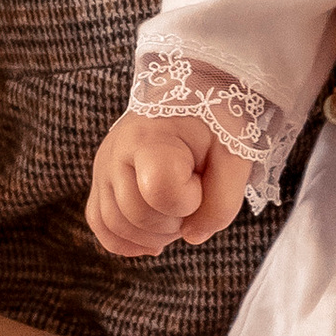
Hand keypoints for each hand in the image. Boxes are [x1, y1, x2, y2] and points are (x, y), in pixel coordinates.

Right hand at [86, 113, 252, 257]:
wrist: (190, 94)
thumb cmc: (213, 121)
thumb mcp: (234, 155)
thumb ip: (222, 201)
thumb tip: (193, 236)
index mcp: (150, 138)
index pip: (159, 191)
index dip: (188, 200)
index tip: (201, 179)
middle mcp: (116, 152)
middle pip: (135, 215)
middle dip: (173, 221)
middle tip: (193, 197)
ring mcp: (104, 168)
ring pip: (114, 225)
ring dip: (152, 234)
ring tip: (176, 211)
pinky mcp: (101, 182)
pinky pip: (100, 225)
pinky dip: (126, 241)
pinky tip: (153, 237)